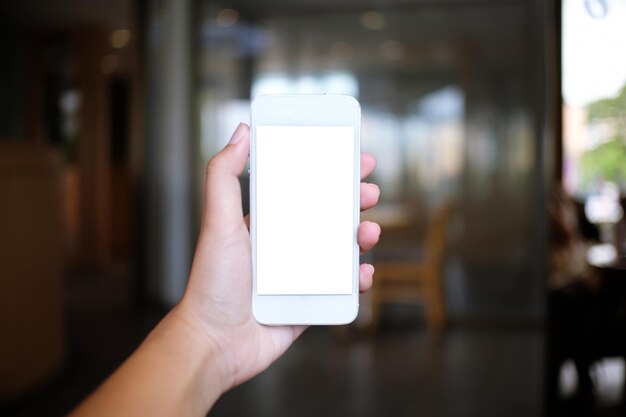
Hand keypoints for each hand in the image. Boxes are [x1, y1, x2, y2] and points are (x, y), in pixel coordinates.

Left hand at [174, 123, 380, 396]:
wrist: (215, 341)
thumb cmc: (212, 281)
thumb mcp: (217, 221)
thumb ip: (224, 175)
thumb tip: (241, 131)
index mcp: (266, 223)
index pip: (303, 189)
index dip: (330, 172)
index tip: (353, 158)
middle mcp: (284, 246)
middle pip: (328, 216)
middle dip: (354, 200)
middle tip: (371, 191)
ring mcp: (299, 276)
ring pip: (341, 250)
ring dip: (362, 236)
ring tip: (370, 231)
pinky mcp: (308, 304)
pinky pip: (342, 288)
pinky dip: (359, 280)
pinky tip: (365, 273)